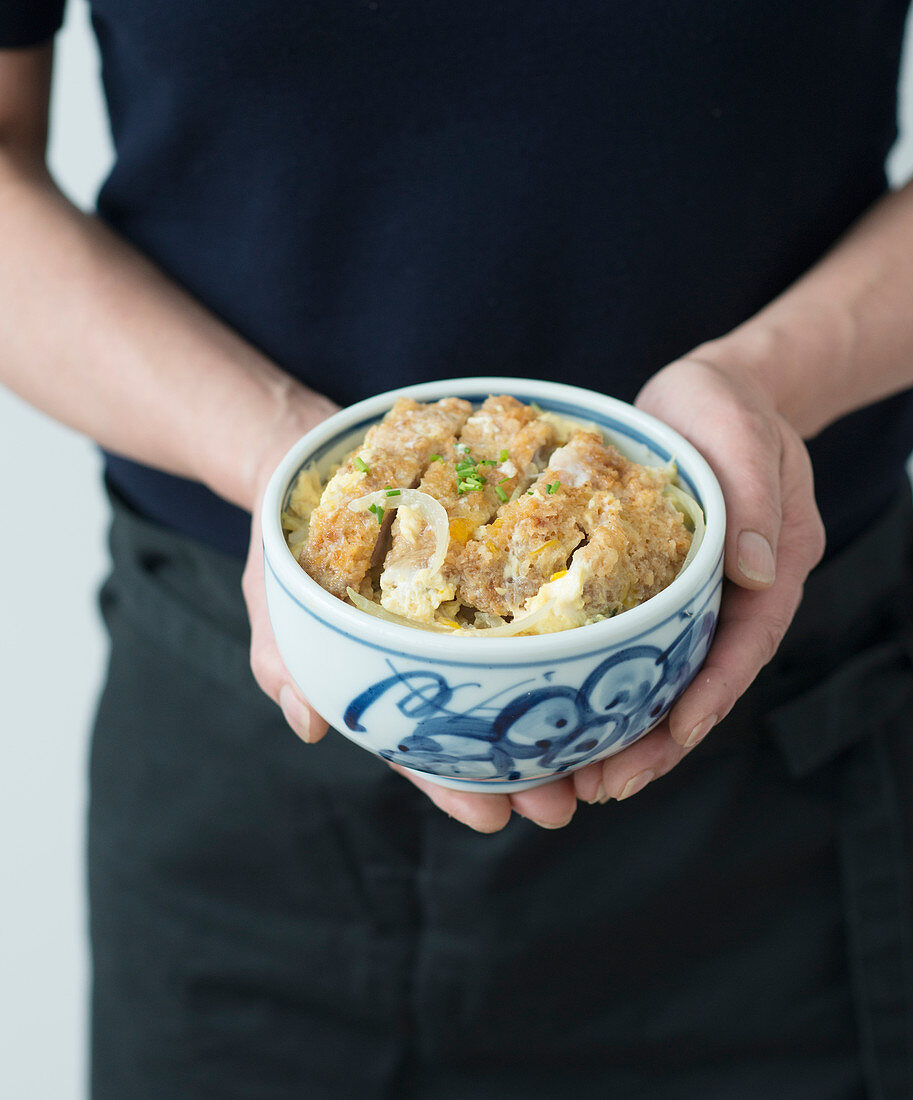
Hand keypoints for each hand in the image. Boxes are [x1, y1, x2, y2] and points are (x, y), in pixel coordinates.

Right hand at [240, 414, 580, 833]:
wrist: (314, 460)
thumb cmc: (291, 538)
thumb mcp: (275, 593)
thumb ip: (286, 657)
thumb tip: (308, 724)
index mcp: (384, 673)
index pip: (416, 742)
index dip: (450, 783)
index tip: (491, 817)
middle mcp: (431, 655)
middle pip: (478, 723)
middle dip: (519, 771)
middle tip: (560, 805)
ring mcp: (463, 618)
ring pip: (512, 678)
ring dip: (552, 720)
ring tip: (595, 759)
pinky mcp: (490, 572)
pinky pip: (529, 611)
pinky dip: (561, 640)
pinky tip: (599, 660)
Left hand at [571, 355, 825, 803]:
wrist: (706, 393)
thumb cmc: (729, 408)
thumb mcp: (746, 436)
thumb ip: (756, 499)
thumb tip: (759, 574)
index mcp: (772, 567)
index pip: (745, 645)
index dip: (711, 696)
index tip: (674, 737)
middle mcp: (732, 593)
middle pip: (699, 680)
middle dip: (656, 741)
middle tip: (603, 786)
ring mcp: (693, 595)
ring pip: (663, 675)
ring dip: (625, 729)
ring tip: (576, 777)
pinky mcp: (652, 586)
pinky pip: (633, 645)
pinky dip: (605, 681)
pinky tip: (567, 711)